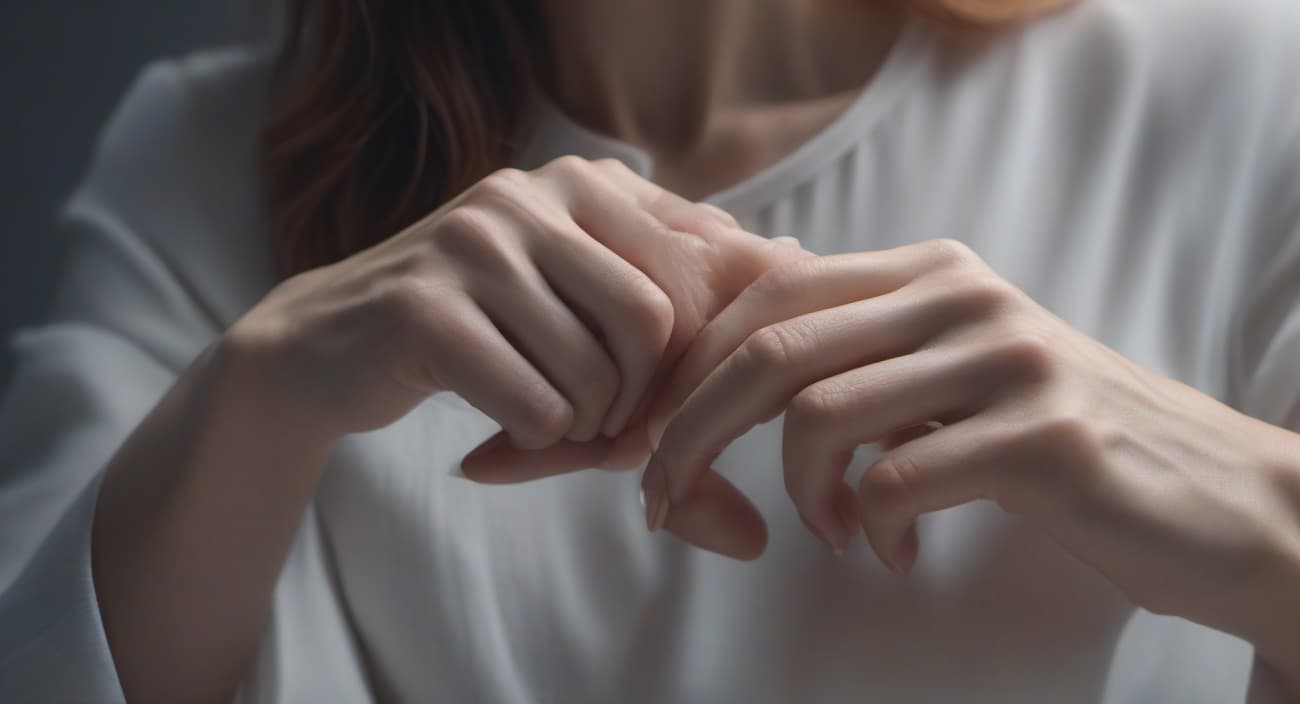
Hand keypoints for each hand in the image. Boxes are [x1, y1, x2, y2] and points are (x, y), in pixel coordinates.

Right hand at [229, 156, 801, 461]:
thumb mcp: (585, 301)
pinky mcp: (426, 307)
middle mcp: (534, 193)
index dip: (702, 351)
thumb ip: (687, 305)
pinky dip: (539, 438)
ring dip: (588, 426)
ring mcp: (475, 243)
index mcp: (586, 182)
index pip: (704, 265)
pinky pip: (537, 404)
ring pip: (598, 372)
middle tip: (607, 424)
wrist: (330, 347)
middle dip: (644, 398)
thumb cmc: (486, 330)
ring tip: (553, 419)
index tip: (672, 391)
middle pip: (658, 324)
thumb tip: (805, 267)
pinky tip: (508, 431)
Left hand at [640, 238, 1299, 640]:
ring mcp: (1009, 359)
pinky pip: (901, 482)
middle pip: (772, 349)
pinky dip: (876, 530)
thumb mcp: (953, 377)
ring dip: (799, 494)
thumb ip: (864, 357)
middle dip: (692, 434)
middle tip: (665, 504)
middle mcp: (963, 295)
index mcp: (929, 273)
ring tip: (832, 533)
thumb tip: (727, 370)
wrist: (1216, 497)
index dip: (689, 373)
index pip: (767, 296)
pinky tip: (901, 552)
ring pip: (822, 413)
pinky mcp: (1048, 435)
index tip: (653, 443)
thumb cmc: (1056, 445)